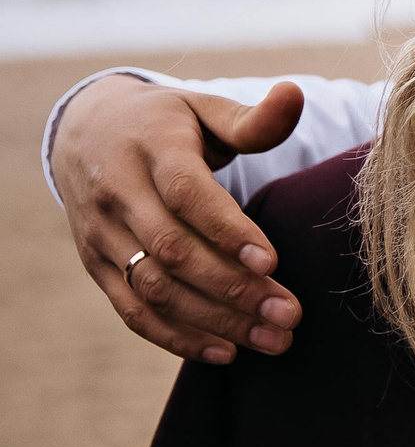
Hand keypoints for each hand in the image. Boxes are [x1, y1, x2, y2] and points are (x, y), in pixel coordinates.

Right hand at [51, 73, 306, 362]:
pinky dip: (175, 337)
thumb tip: (296, 95)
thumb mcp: (204, 108)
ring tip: (274, 340)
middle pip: (173, 251)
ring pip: (154, 288)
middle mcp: (118, 195)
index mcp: (150, 150)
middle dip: (234, 288)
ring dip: (214, 321)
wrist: (86, 132)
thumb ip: (252, 118)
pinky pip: (132, 310)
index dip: (229, 232)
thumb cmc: (167, 124)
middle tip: (290, 315)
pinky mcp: (97, 265)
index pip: (187, 196)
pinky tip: (225, 351)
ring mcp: (102, 235)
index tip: (275, 263)